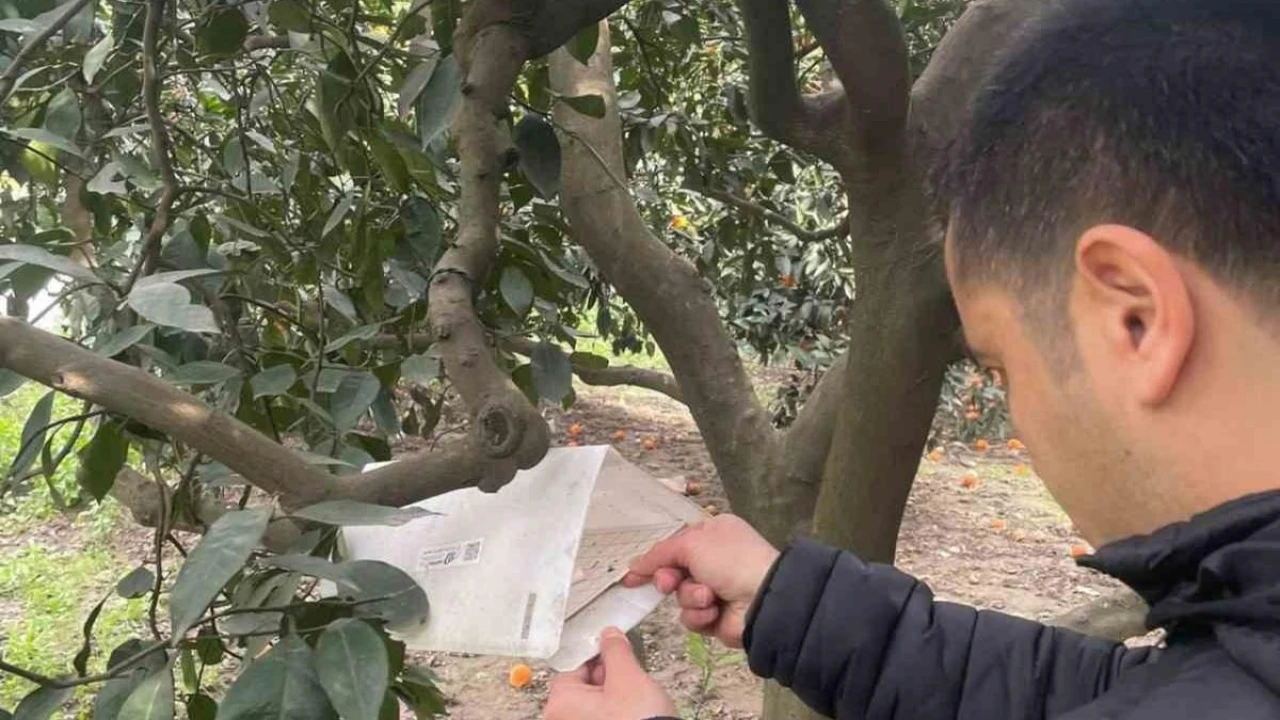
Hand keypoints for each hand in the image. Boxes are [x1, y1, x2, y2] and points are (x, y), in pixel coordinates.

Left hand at [544, 628, 676, 719]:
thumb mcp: (628, 677)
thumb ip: (615, 651)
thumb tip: (609, 636)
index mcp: (560, 704)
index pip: (573, 666)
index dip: (597, 656)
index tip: (615, 651)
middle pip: (583, 686)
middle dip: (607, 678)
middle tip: (629, 679)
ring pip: (595, 703)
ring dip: (614, 696)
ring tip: (635, 700)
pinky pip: (602, 717)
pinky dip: (616, 712)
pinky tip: (634, 712)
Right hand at [623, 515, 778, 647]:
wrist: (763, 599)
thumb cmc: (730, 560)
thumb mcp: (691, 543)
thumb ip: (659, 553)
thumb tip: (634, 566)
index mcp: (712, 534)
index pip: (674, 545)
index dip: (654, 559)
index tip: (632, 574)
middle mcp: (714, 560)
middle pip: (673, 572)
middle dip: (669, 579)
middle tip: (670, 583)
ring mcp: (716, 589)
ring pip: (681, 597)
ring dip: (690, 597)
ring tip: (708, 596)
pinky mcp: (716, 616)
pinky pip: (691, 617)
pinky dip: (700, 614)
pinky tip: (714, 610)